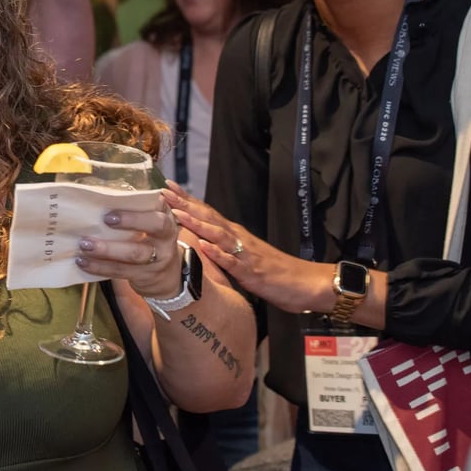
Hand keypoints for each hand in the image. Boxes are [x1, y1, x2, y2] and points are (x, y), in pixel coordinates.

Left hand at [74, 194, 183, 299]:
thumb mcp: (146, 222)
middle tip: (104, 220)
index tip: (114, 208)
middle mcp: (166, 236)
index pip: (157, 207)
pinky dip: (100, 267)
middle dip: (131, 221)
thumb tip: (99, 198)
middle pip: (155, 226)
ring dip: (107, 249)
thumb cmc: (146, 237)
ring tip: (85, 245)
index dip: (139, 207)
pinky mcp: (144, 275)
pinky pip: (121, 271)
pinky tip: (84, 262)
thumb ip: (130, 210)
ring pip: (135, 253)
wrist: (164, 275)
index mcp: (165, 216)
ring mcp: (158, 258)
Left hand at [164, 182, 317, 314]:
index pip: (207, 212)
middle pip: (209, 217)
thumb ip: (225, 247)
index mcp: (235, 235)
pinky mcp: (252, 272)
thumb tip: (201, 241)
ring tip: (177, 213)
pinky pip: (232, 262)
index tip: (168, 186)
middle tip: (164, 190)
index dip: (187, 200)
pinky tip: (202, 245)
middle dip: (185, 204)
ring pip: (218, 235)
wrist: (306, 283)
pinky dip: (216, 253)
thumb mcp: (244, 256)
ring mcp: (245, 254)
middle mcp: (238, 239)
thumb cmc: (275, 272)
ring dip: (197, 223)